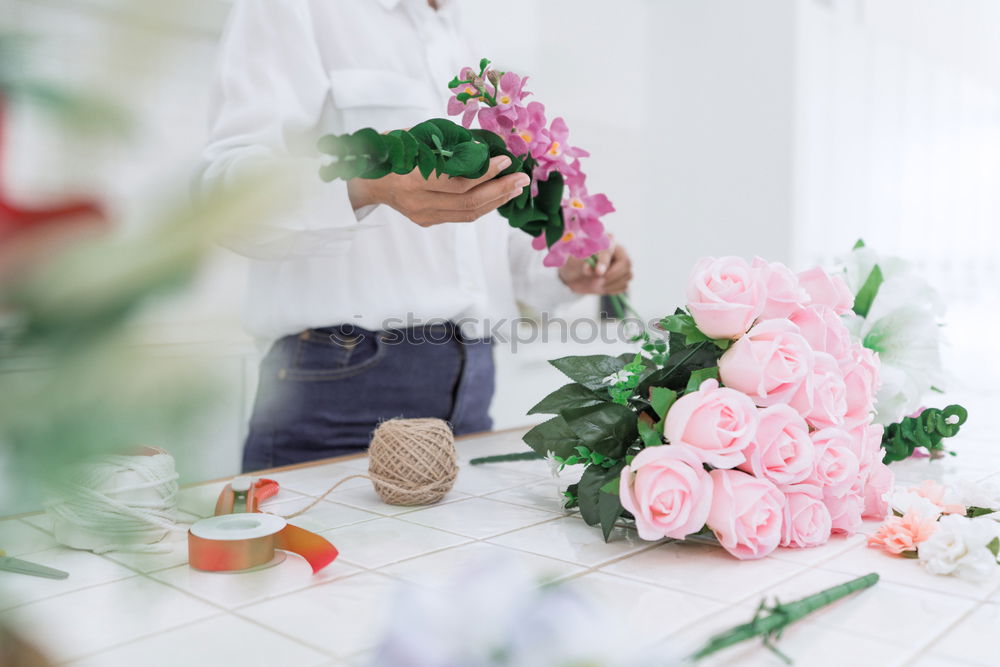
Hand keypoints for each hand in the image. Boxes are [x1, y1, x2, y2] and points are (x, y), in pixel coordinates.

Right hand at [346, 156, 528, 225]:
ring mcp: (423, 215)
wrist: (365, 179)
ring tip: (516, 188)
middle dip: (500, 189)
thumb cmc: (390, 151)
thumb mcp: (412, 139)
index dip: (485, 173)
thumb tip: (480, 144)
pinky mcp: (426, 221)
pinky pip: (461, 215)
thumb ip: (442, 144)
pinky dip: (482, 205)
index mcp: (412, 178)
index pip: (458, 182)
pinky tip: (497, 194)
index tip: (505, 160)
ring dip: (496, 200)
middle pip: (468, 202)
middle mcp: (418, 201)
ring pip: (468, 213)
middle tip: (521, 178)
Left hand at [558, 243, 632, 294]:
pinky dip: (613, 289)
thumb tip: (592, 270)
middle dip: (612, 275)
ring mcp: (623, 266)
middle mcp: (619, 252)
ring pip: (627, 275)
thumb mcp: (576, 259)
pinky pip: (624, 286)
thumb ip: (585, 261)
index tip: (598, 272)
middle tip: (598, 279)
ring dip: (611, 283)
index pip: (611, 250)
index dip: (604, 262)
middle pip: (626, 264)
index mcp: (608, 242)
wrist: (574, 275)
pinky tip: (602, 286)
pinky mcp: (622, 279)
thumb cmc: (576, 262)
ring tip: (597, 283)